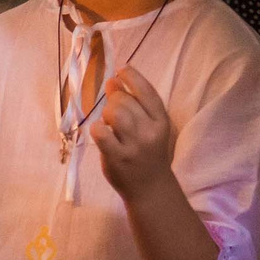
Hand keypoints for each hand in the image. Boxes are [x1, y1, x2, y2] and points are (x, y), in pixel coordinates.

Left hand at [90, 67, 177, 200]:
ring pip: (113, 113)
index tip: (121, 70)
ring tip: (108, 122)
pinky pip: (100, 132)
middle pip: (124, 101)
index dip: (132, 76)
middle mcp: (150, 132)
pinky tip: (102, 133)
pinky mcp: (117, 158)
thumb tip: (114, 80)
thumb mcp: (151, 127)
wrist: (150, 188)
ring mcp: (134, 146)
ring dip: (106, 114)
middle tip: (113, 108)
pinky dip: (97, 128)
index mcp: (161, 121)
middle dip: (114, 99)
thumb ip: (137, 105)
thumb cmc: (148, 153)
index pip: (147, 91)